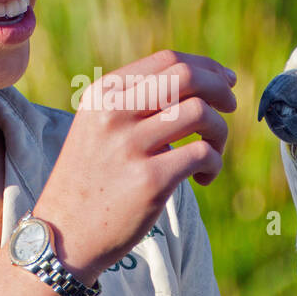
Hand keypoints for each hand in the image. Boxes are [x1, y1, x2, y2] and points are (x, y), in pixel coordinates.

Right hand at [34, 50, 237, 280]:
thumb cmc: (91, 180)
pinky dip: (214, 164)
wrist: (64, 235)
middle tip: (231, 108)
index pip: (167, 60)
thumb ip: (136, 102)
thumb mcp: (98, 127)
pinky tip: (202, 178)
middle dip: (221, 89)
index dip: (206, 67)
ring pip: (201, 114)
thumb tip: (203, 80)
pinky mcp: (150, 180)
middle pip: (188, 77)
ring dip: (220, 132)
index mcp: (103, 94)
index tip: (226, 81)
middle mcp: (114, 113)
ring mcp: (130, 146)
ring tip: (211, 154)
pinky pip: (203, 154)